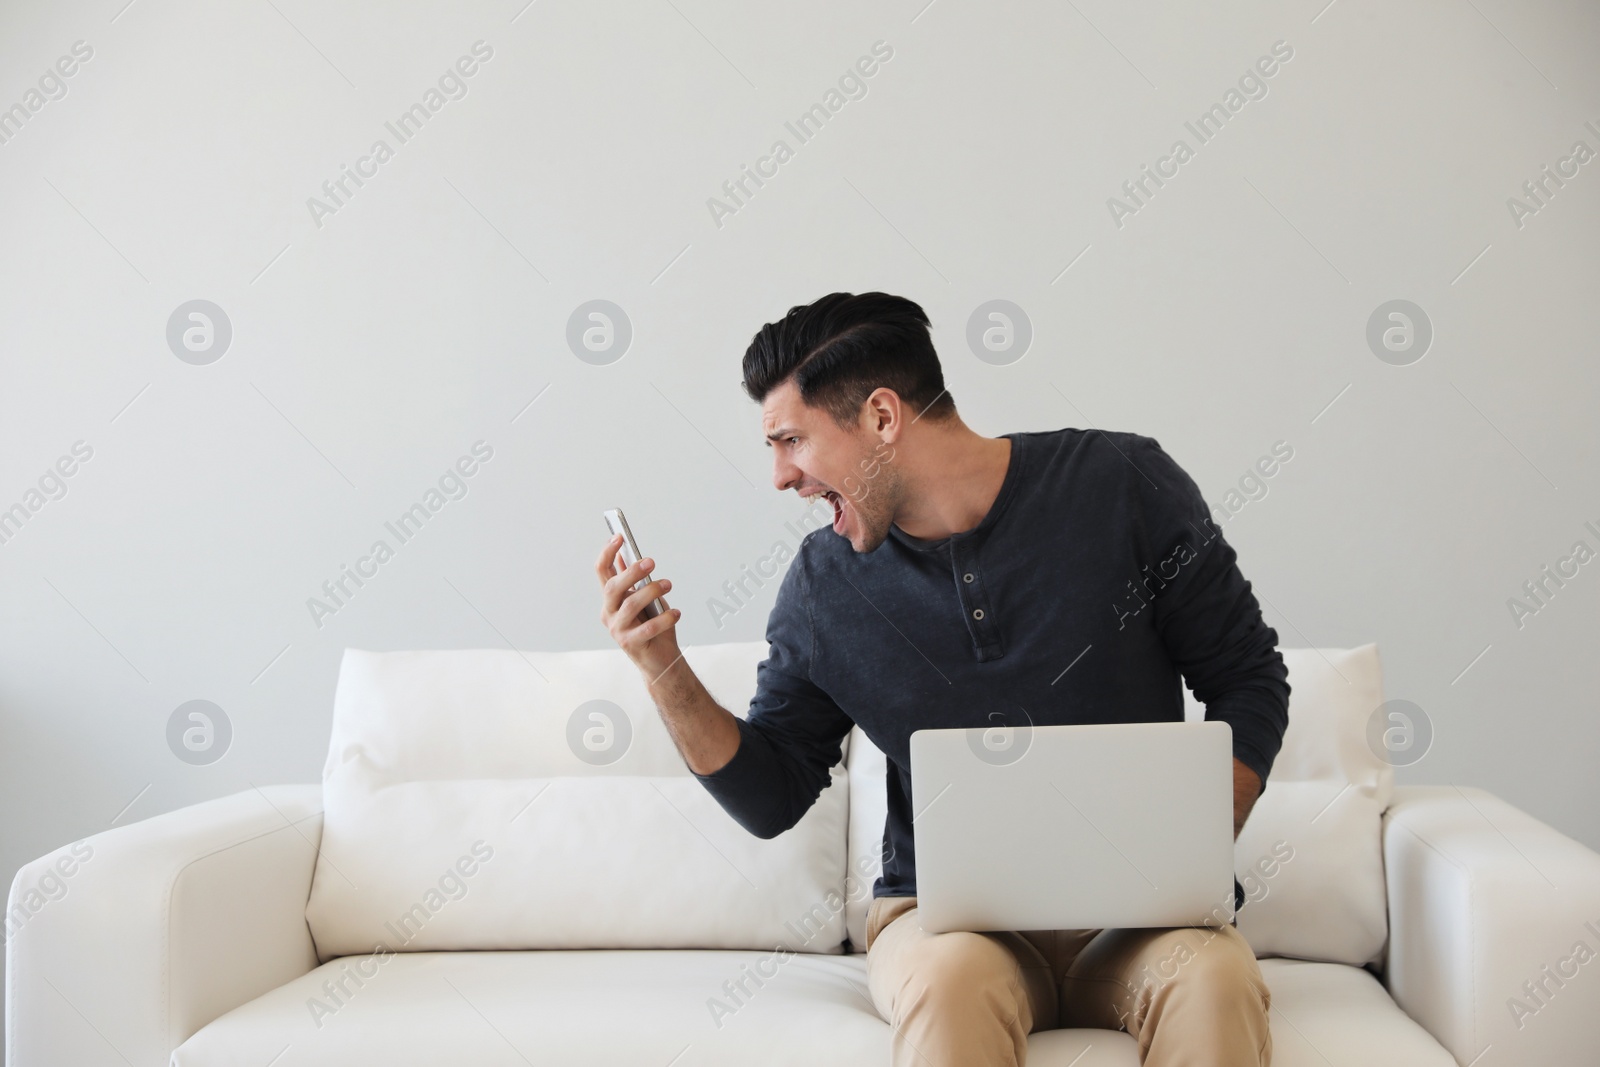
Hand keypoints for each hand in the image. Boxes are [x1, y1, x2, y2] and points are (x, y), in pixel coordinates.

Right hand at [595, 533, 681, 677]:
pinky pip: (647, 628)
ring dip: (651, 591)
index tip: (619, 536)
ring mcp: (617, 630)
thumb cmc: (655, 627)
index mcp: (611, 599)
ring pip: (630, 605)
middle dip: (631, 572)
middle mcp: (609, 613)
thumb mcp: (646, 599)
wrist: (661, 661)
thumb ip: (635, 581)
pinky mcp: (630, 644)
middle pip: (612, 587)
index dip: (607, 553)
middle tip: (651, 562)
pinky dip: (664, 618)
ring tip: (668, 585)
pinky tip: (676, 613)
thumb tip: (629, 555)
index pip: (602, 571)